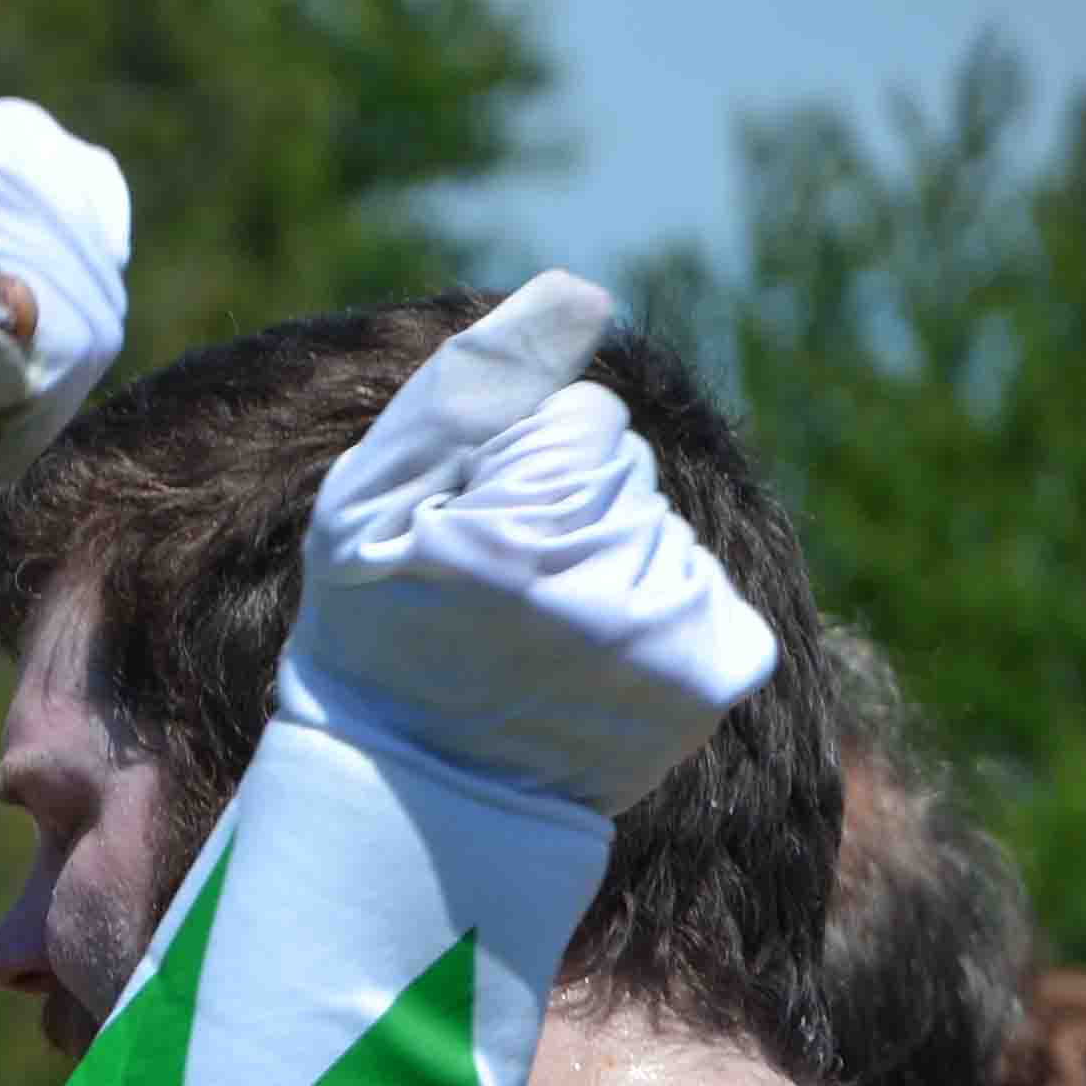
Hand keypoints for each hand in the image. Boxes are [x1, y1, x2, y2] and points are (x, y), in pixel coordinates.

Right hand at [274, 272, 778, 814]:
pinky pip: (703, 581)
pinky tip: (592, 659)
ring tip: (538, 636)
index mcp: (517, 538)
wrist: (416, 797)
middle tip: (495, 598)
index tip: (458, 547)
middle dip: (562, 510)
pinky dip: (655, 607)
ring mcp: (674, 635)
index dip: (510, 470)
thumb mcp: (367, 503)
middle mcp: (612, 587)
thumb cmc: (373, 633)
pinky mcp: (719, 670)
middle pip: (625, 471)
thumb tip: (586, 288)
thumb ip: (469, 388)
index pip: (580, 421)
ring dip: (606, 560)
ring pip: (660, 524)